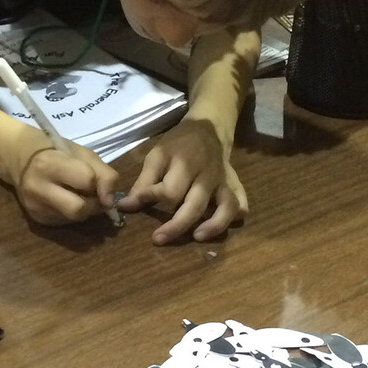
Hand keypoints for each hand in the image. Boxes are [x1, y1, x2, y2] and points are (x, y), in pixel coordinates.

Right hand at [7, 128, 118, 225]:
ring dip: (85, 210)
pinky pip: (65, 222)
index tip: (101, 182)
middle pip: (79, 210)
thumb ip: (103, 173)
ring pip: (74, 220)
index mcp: (48, 164)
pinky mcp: (36, 219)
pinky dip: (73, 213)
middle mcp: (38, 189)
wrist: (18, 157)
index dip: (100, 184)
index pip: (87, 182)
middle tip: (94, 195)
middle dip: (94, 205)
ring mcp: (35, 207)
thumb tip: (111, 201)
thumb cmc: (55, 150)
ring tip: (81, 195)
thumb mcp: (82, 153)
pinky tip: (67, 200)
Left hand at [115, 118, 247, 244]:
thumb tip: (126, 206)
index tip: (135, 204)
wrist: (208, 128)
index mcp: (185, 164)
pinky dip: (235, 218)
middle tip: (158, 239)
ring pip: (226, 207)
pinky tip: (220, 225)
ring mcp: (224, 181)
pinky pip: (241, 204)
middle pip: (195, 205)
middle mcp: (207, 175)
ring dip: (214, 226)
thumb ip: (143, 182)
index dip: (151, 199)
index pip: (169, 190)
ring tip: (197, 237)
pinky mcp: (236, 186)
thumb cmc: (178, 145)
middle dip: (176, 225)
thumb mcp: (157, 155)